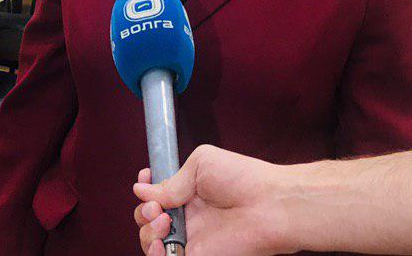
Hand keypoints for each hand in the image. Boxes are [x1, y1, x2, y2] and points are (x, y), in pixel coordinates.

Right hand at [133, 145, 295, 255]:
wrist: (269, 205)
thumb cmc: (243, 178)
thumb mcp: (200, 164)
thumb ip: (171, 180)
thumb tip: (142, 190)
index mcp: (189, 191)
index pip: (157, 194)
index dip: (146, 189)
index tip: (144, 180)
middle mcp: (188, 216)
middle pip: (149, 220)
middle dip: (144, 212)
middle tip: (157, 207)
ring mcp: (192, 238)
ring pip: (152, 242)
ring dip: (148, 231)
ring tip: (164, 221)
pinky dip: (156, 254)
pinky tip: (162, 242)